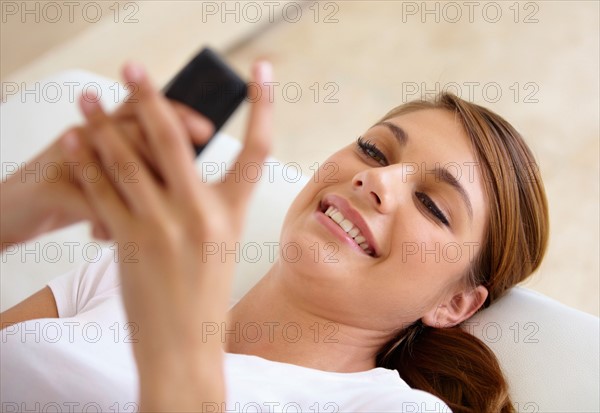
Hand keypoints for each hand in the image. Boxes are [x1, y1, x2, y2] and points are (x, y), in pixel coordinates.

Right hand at [0, 82, 214, 248]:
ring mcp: (66, 159)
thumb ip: (143, 165)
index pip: (147, 112)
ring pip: (109, 163)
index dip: (178, 116)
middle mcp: (89, 137)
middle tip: (192, 169)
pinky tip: (112, 237)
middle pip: (133, 130)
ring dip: (137, 191)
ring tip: (156, 212)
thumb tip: (192, 171)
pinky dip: (104, 222)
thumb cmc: (74, 191)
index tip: (207, 130)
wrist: (12, 211)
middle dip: (166, 147)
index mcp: (108, 132)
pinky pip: (85, 202)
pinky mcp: (47, 189)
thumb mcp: (108, 172)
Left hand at [61, 61, 272, 410]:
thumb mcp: (220, 242)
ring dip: (103, 124)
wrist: (184, 346)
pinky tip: (74, 140)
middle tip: (132, 67)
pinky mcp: (129, 241)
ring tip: (88, 98)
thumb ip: (202, 200)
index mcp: (232, 213)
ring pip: (127, 160)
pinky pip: (102, 191)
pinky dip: (85, 161)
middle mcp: (200, 214)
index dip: (263, 105)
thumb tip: (175, 157)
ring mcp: (162, 227)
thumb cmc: (206, 294)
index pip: (257, 149)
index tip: (262, 70)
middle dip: (151, 97)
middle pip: (174, 140)